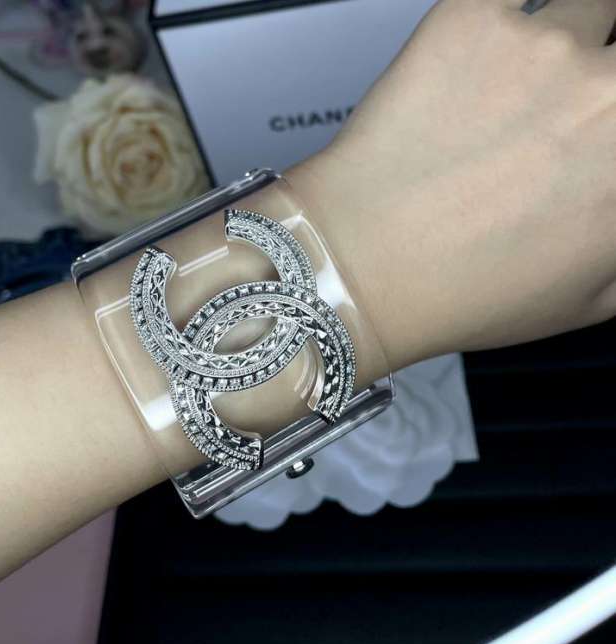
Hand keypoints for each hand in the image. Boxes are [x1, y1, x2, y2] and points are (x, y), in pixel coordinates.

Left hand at [289, 0, 615, 371]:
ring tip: (502, 102)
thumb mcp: (587, 301)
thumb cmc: (466, 295)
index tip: (591, 131)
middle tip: (553, 118)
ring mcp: (544, 46)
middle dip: (599, 80)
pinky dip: (490, 30)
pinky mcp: (472, 19)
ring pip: (581, 15)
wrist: (365, 267)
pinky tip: (465, 72)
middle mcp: (612, 93)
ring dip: (553, 51)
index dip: (610, 122)